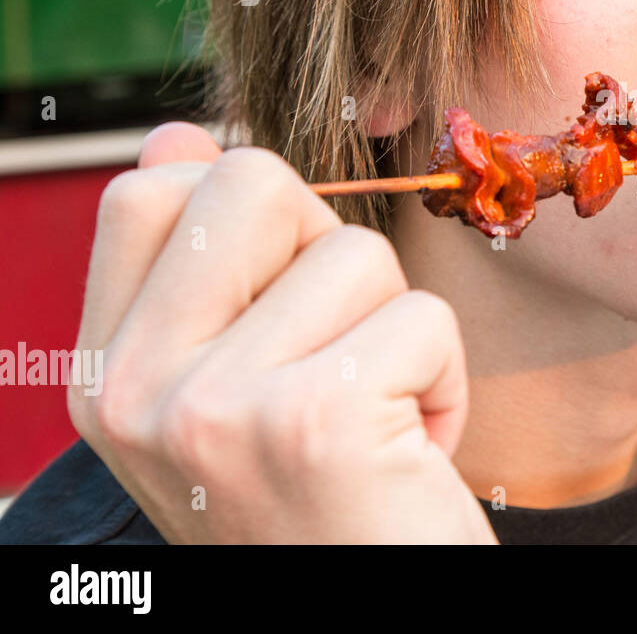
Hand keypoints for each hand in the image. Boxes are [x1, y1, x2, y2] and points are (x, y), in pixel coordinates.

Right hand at [67, 122, 497, 543]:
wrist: (369, 617)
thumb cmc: (323, 503)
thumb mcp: (233, 388)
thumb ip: (201, 265)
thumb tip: (181, 136)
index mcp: (105, 374)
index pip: (148, 190)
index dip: (247, 216)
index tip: (286, 301)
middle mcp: (136, 390)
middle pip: (253, 182)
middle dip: (332, 256)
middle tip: (342, 354)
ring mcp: (214, 405)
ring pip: (357, 253)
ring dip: (400, 331)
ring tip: (380, 421)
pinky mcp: (312, 420)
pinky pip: (424, 318)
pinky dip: (447, 380)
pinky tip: (411, 453)